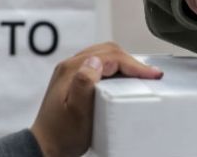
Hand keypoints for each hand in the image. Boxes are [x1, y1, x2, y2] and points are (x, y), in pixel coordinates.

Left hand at [30, 42, 162, 156]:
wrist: (45, 147)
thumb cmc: (62, 134)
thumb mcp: (76, 112)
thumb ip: (83, 84)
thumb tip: (95, 62)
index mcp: (71, 70)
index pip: (109, 56)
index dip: (132, 64)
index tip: (151, 74)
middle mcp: (70, 66)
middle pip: (107, 51)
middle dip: (131, 60)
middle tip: (150, 74)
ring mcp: (70, 71)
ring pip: (103, 54)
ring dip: (123, 62)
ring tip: (140, 75)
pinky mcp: (73, 79)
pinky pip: (98, 63)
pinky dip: (115, 67)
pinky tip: (122, 78)